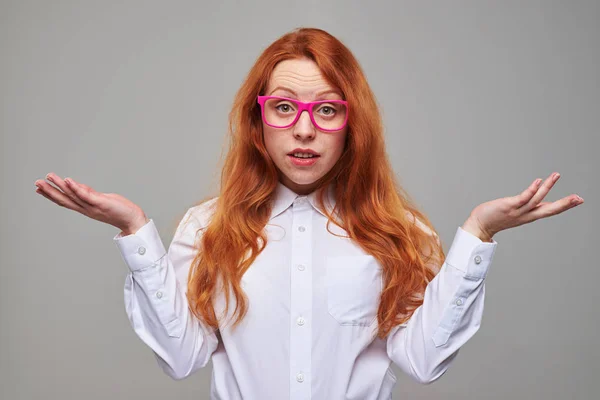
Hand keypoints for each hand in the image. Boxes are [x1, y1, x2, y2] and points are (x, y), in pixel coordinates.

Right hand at [34, 172, 148, 233]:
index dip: (51, 195)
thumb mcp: (101, 200)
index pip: (65, 201)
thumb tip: (79, 186)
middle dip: (49, 191)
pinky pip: (86, 195)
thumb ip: (89, 194)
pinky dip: (76, 188)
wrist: (133, 221)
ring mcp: (93, 206)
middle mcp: (86, 209)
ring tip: (48, 177)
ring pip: (72, 196)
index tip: (39, 188)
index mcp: (85, 208)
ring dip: (59, 186)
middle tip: (36, 182)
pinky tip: (68, 180)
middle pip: (64, 199)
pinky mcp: (101, 203)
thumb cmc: (119, 210)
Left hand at [462, 172, 583, 241]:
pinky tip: (538, 181)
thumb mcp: (515, 213)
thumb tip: (537, 201)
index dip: (565, 205)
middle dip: (565, 204)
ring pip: (537, 199)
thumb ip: (527, 207)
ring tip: (556, 175)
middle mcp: (526, 215)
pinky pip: (522, 198)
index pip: (550, 210)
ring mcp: (517, 211)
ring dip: (548, 187)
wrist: (478, 226)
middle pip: (549, 210)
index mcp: (529, 216)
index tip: (579, 200)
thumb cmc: (494, 218)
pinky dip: (531, 190)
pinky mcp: (508, 206)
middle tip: (579, 198)